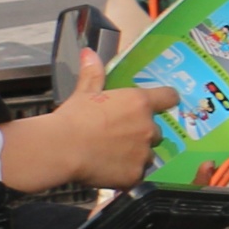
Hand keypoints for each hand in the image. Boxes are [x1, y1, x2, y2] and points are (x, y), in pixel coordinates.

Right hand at [0, 59, 177, 193]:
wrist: (60, 149)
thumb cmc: (72, 118)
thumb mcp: (84, 93)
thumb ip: (93, 73)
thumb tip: (89, 53)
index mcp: (139, 103)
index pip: (169, 97)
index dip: (165, 100)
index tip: (160, 104)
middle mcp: (147, 127)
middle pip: (155, 130)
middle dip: (141, 133)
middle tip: (118, 135)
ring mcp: (143, 153)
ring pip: (148, 154)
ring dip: (136, 154)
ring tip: (111, 154)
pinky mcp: (135, 175)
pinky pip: (137, 175)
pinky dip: (126, 174)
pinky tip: (109, 170)